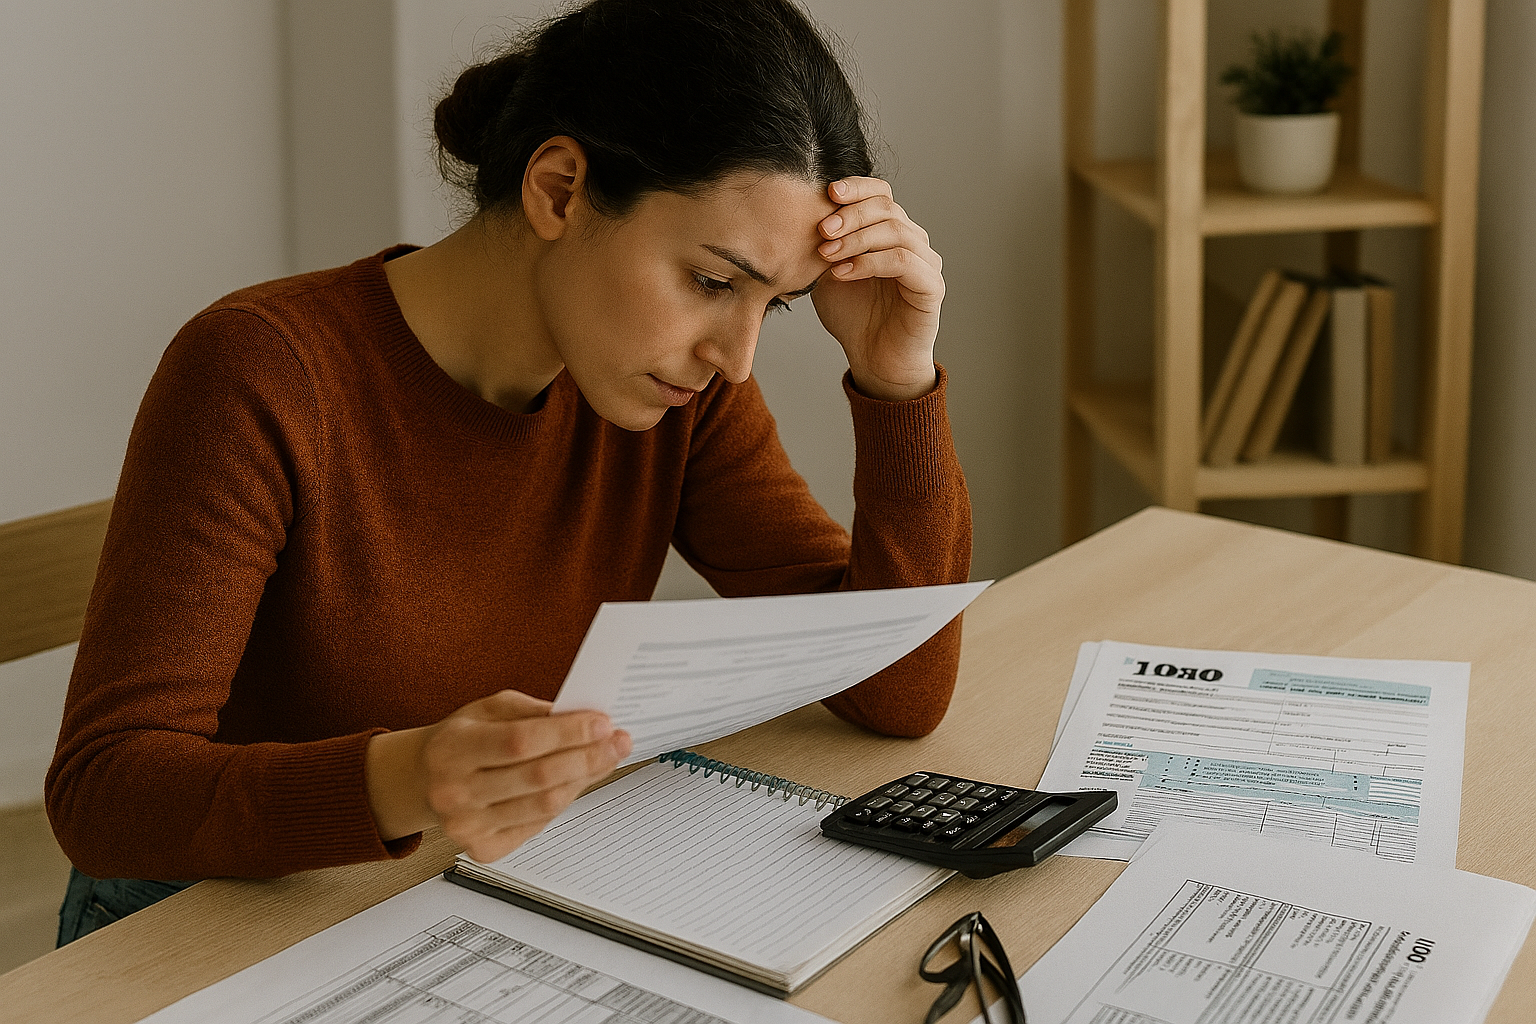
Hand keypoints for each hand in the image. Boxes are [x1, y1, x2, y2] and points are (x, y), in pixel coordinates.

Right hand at [365, 690, 631, 862]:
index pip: (518, 742)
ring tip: (607, 758)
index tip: (602, 723)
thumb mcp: (488, 710)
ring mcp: (466, 827)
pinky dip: (564, 800)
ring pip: (544, 805)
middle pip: (537, 777)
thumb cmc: (462, 739)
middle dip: (588, 757)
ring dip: (584, 779)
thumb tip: (585, 719)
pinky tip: (576, 781)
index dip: (567, 733)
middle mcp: (454, 792)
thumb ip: (533, 713)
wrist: (423, 781)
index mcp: (451, 749)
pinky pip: (539, 824)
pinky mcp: (483, 848)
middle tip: (618, 741)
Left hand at [811, 177, 943, 401]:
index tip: (827, 192)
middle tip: (822, 230)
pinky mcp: (931, 287)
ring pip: (896, 231)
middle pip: (887, 207)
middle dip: (851, 214)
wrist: (873, 359)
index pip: (881, 193)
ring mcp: (926, 262)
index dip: (857, 187)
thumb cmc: (853, 316)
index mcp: (890, 232)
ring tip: (826, 254)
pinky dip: (870, 262)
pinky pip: (904, 261)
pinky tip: (843, 273)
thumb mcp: (828, 273)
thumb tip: (801, 215)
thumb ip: (824, 244)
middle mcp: (912, 241)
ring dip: (856, 239)